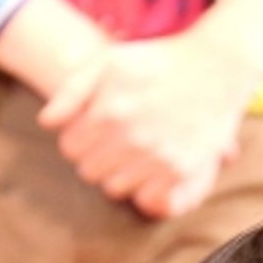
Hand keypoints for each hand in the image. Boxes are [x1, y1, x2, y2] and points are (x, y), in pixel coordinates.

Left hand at [38, 25, 258, 217]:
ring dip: (118, 175)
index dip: (76, 140)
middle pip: (90, 173)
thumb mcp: (110, 61)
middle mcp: (133, 139)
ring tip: (130, 155)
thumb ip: (72, 90)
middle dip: (94, 159)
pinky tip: (149, 172)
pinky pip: (148, 201)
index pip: (70, 148)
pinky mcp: (183, 173)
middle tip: (110, 144)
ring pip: (116, 189)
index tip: (90, 132)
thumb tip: (46, 122)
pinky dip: (145, 191)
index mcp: (110, 111)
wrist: (215, 69)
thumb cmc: (158, 61)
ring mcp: (159, 159)